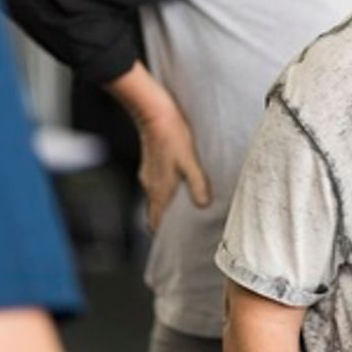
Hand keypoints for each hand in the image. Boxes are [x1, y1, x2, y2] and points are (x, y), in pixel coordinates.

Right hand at [135, 97, 211, 229]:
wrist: (154, 112)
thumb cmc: (173, 135)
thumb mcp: (189, 160)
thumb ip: (197, 183)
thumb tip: (204, 205)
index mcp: (159, 190)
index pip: (155, 222)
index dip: (164, 232)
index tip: (176, 238)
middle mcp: (150, 185)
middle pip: (156, 211)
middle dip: (168, 219)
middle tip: (185, 222)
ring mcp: (148, 174)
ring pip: (156, 197)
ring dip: (168, 202)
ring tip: (187, 201)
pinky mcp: (150, 163)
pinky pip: (157, 183)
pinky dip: (166, 188)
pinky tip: (179, 179)